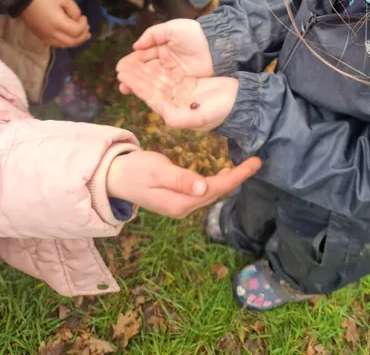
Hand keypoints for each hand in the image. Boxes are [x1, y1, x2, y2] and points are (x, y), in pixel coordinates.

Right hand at [20, 0, 90, 47]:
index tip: (84, 17)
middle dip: (83, 36)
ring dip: (75, 41)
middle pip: (72, 42)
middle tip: (88, 30)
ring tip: (83, 36)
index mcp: (58, 24)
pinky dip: (65, 42)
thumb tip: (77, 19)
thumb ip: (74, 10)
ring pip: (64, 45)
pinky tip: (69, 38)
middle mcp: (52, 34)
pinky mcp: (40, 36)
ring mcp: (45, 37)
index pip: (77, 31)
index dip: (84, 25)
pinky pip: (55, 44)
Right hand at [106, 149, 259, 218]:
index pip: (216, 189)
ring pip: (211, 193)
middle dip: (237, 178)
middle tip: (255, 162)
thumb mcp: (158, 171)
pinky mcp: (177, 199)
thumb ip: (181, 180)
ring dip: (228, 180)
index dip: (237, 176)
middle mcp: (183, 208)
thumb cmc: (134, 170)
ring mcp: (180, 206)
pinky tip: (222, 173)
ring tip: (245, 167)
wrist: (113, 178)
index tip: (254, 163)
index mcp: (180, 203)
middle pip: (217, 193)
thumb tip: (204, 189)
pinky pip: (202, 192)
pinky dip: (216, 182)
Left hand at [117, 48, 238, 130]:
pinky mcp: (189, 83)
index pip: (150, 96)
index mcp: (173, 111)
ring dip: (144, 70)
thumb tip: (157, 107)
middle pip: (151, 86)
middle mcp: (175, 102)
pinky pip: (169, 73)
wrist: (239, 102)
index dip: (136, 86)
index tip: (122, 76)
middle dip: (136, 76)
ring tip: (129, 61)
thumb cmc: (220, 112)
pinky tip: (148, 60)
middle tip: (119, 66)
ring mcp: (182, 92)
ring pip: (158, 79)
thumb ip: (175, 116)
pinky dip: (158, 66)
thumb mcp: (197, 118)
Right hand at [119, 19, 213, 96]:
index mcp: (162, 49)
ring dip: (138, 84)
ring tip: (125, 87)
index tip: (121, 68)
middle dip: (132, 75)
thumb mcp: (172, 29)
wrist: (217, 45)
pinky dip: (152, 91)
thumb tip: (135, 46)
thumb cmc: (195, 34)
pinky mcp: (181, 86)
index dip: (132, 63)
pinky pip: (163, 89)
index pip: (143, 58)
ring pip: (152, 81)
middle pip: (145, 71)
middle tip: (120, 79)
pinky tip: (141, 93)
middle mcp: (166, 64)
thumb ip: (152, 35)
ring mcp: (173, 76)